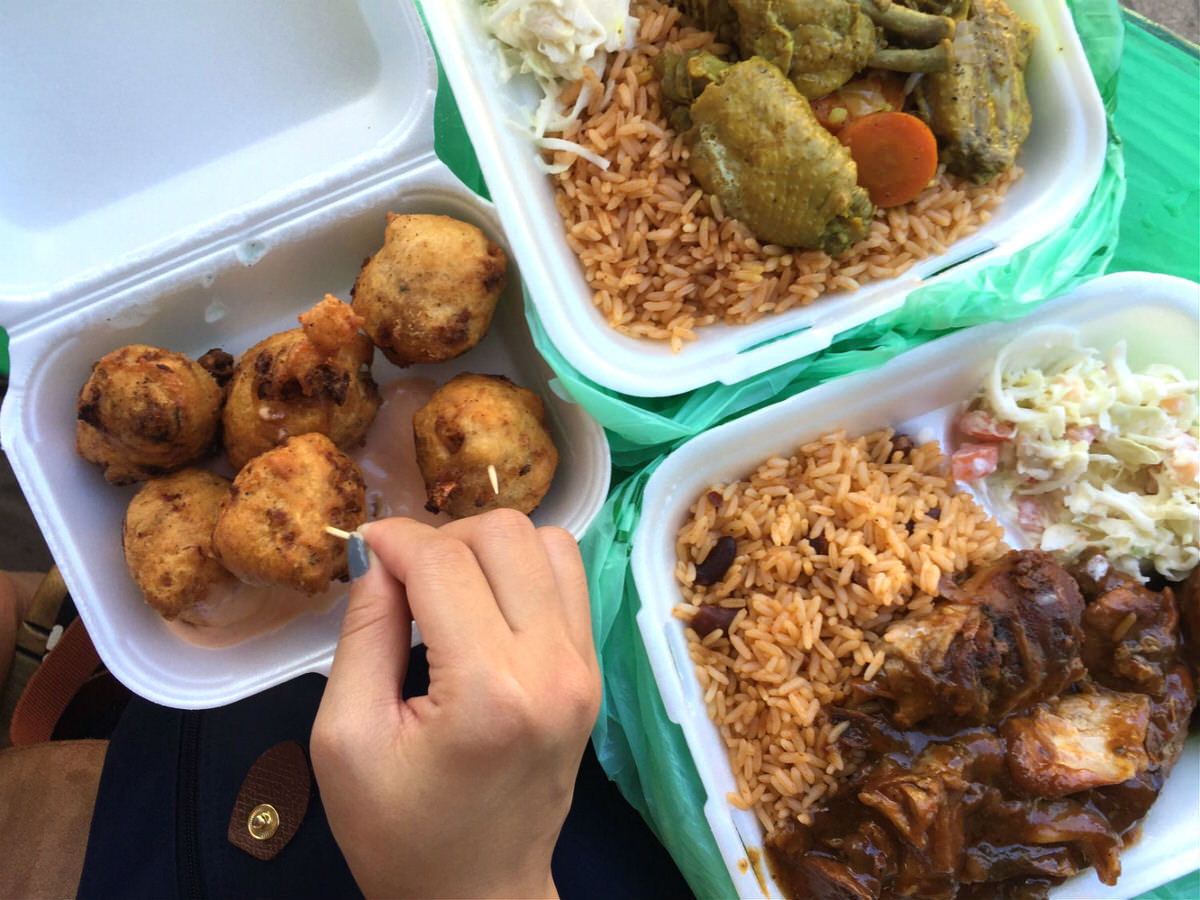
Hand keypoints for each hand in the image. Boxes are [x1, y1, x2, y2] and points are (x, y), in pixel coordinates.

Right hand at [310, 510, 601, 898]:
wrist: (477, 894)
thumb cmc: (399, 833)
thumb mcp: (345, 738)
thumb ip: (363, 632)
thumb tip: (378, 555)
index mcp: (489, 692)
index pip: (443, 562)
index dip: (393, 539)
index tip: (363, 550)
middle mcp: (553, 668)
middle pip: (505, 534)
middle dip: (442, 538)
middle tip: (404, 578)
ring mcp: (584, 669)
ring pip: (549, 542)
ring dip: (489, 548)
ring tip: (447, 589)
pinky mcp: (593, 673)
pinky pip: (569, 580)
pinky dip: (524, 571)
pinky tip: (485, 607)